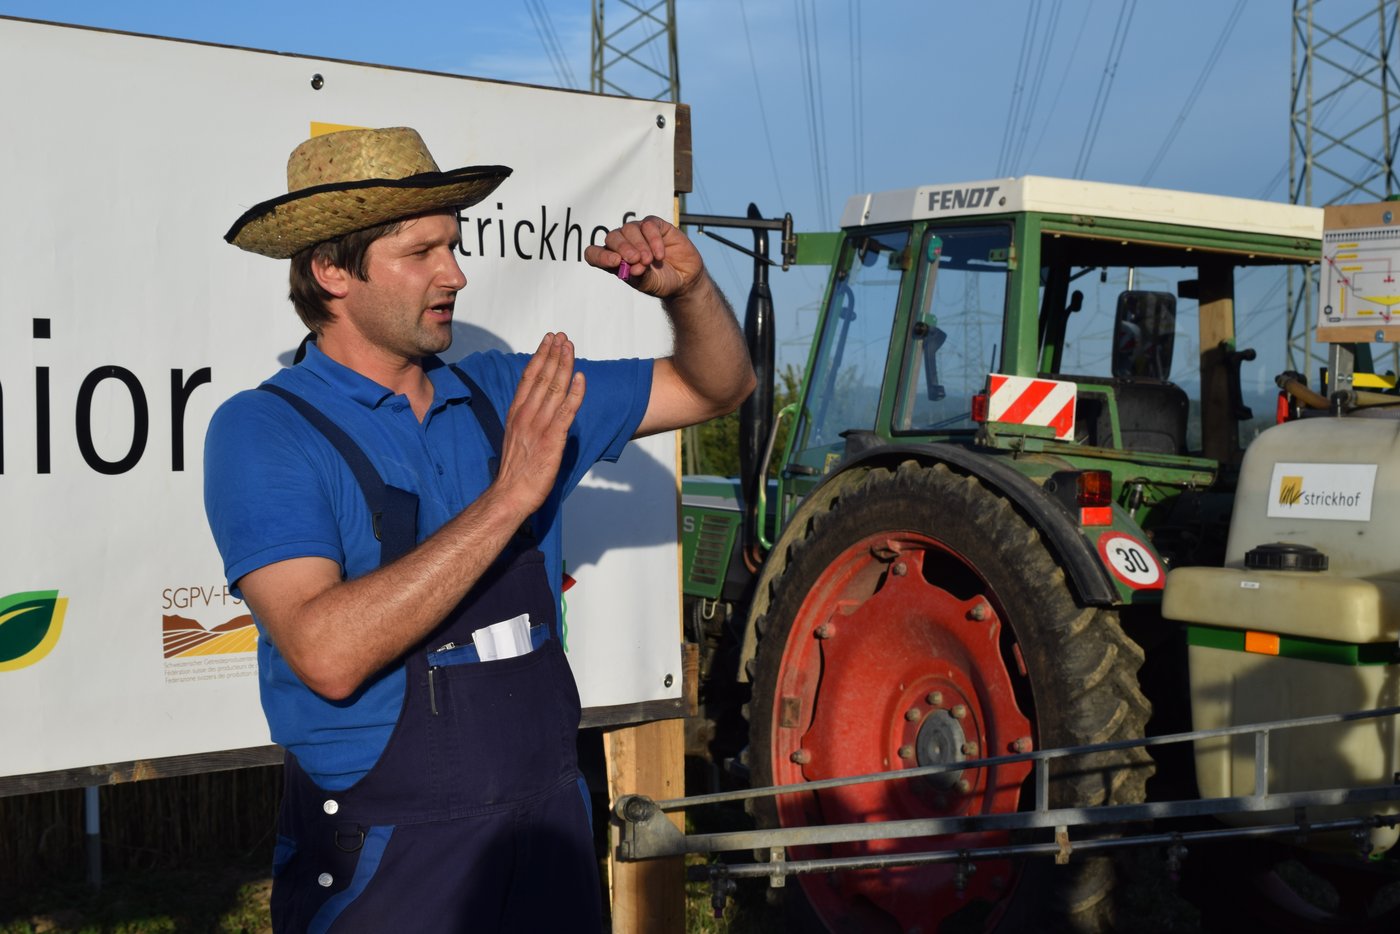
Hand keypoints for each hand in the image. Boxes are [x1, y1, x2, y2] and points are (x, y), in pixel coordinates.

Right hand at [492, 332, 585, 516]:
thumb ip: (525, 422)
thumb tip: (536, 411)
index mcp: (516, 414)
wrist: (510, 494)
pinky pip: (566, 411)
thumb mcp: (515, 439)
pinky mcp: (552, 439)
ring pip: (553, 388)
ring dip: (564, 365)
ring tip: (570, 346)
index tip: (547, 341)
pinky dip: (575, 393)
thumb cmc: (515, 472)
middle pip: (541, 377)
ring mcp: (539, 425)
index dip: (539, 357)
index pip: (528, 378)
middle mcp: (526, 415)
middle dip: (553, 354)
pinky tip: (581, 378)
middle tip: (562, 336)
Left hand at [585, 215, 706, 299]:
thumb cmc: (661, 282)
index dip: (599, 255)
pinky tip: (660, 254)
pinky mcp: (656, 226)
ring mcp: (639, 233)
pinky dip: (653, 239)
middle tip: (635, 260)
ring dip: (639, 245)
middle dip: (622, 248)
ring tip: (649, 261)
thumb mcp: (647, 284)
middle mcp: (623, 244)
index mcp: (614, 260)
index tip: (615, 261)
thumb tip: (631, 266)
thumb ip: (638, 275)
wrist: (685, 280)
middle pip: (612, 237)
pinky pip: (648, 225)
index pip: (594, 253)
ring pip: (629, 228)